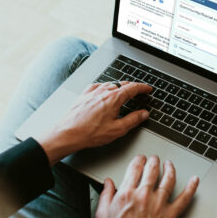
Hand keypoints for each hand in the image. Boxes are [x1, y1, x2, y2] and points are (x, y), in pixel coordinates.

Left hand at [35, 81, 151, 164]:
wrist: (68, 133)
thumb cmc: (89, 133)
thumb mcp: (117, 130)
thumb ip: (133, 120)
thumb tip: (143, 114)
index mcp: (113, 98)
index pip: (132, 88)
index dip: (142, 87)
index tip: (147, 89)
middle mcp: (103, 91)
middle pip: (122, 84)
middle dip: (132, 86)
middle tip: (139, 91)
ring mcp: (92, 92)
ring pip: (110, 84)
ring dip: (119, 86)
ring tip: (123, 92)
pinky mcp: (84, 95)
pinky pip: (98, 86)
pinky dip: (105, 87)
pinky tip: (104, 91)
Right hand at [95, 155, 199, 217]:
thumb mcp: (102, 216)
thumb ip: (105, 195)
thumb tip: (108, 183)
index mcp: (126, 193)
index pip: (134, 168)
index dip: (138, 160)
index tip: (139, 158)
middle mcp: (144, 196)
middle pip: (151, 170)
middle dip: (153, 161)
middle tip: (154, 158)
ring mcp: (158, 205)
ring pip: (168, 179)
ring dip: (169, 168)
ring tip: (169, 164)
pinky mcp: (169, 216)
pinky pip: (184, 199)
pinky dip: (191, 188)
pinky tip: (194, 180)